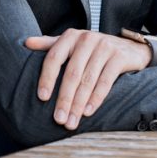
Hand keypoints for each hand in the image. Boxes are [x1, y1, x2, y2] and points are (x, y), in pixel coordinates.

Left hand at [25, 29, 151, 130]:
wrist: (130, 47)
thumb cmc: (94, 49)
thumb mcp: (73, 44)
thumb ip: (50, 44)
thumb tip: (26, 43)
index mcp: (71, 36)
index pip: (54, 57)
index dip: (47, 78)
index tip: (42, 98)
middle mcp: (87, 38)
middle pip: (72, 73)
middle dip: (64, 99)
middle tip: (58, 119)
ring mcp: (104, 46)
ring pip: (88, 80)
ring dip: (79, 104)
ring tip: (72, 121)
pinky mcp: (119, 57)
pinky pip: (105, 81)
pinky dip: (96, 98)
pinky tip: (89, 112)